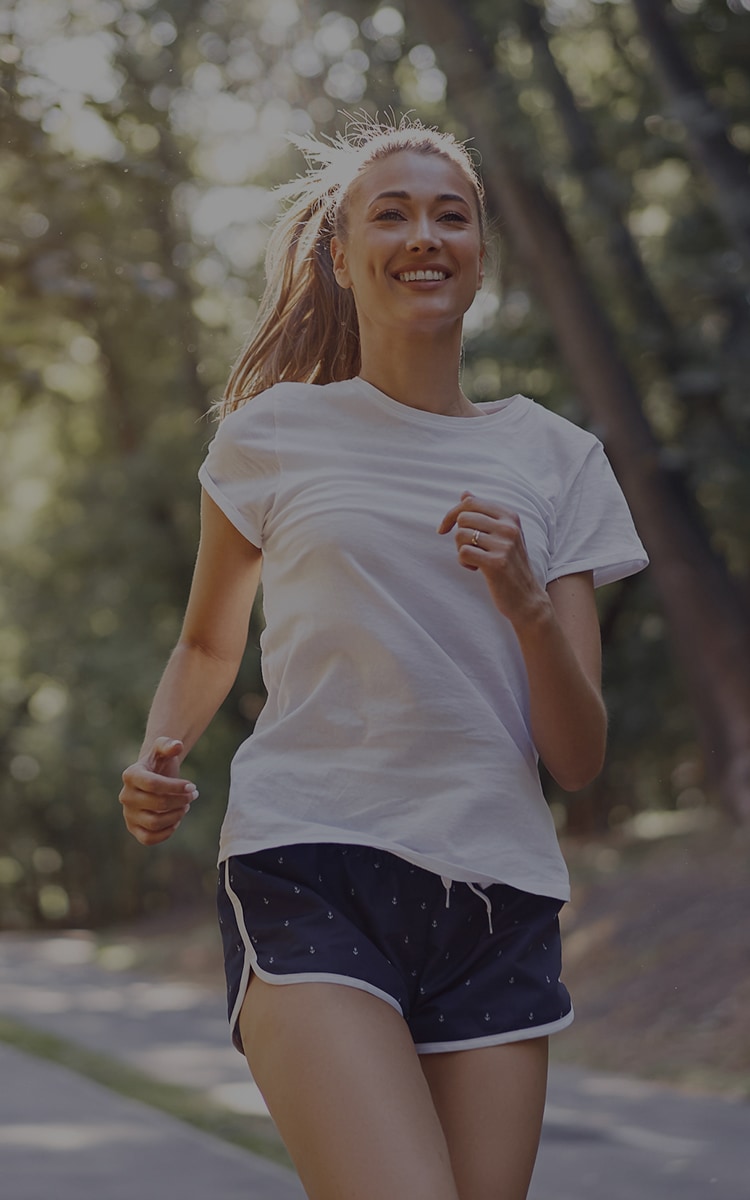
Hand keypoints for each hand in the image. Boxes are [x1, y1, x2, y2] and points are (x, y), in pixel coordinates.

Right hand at [119, 737, 197, 845]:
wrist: (153, 777)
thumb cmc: (160, 763)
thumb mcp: (164, 749)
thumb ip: (169, 744)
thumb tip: (177, 746)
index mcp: (130, 775)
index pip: (154, 785)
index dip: (176, 787)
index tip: (193, 786)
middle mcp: (125, 796)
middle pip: (157, 804)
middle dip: (181, 801)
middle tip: (193, 795)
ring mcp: (128, 814)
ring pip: (154, 823)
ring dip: (176, 816)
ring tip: (185, 806)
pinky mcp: (134, 829)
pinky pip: (148, 839)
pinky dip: (166, 832)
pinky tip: (176, 820)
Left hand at [438, 491, 549, 627]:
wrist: (527, 598)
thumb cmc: (510, 565)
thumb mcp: (502, 535)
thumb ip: (484, 514)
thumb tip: (464, 493)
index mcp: (510, 516)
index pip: (471, 502)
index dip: (451, 514)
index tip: (444, 529)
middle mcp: (509, 527)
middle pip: (463, 518)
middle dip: (458, 536)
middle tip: (469, 550)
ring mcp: (505, 544)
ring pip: (461, 535)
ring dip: (461, 550)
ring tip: (475, 560)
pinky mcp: (497, 563)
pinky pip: (463, 553)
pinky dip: (464, 562)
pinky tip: (476, 569)